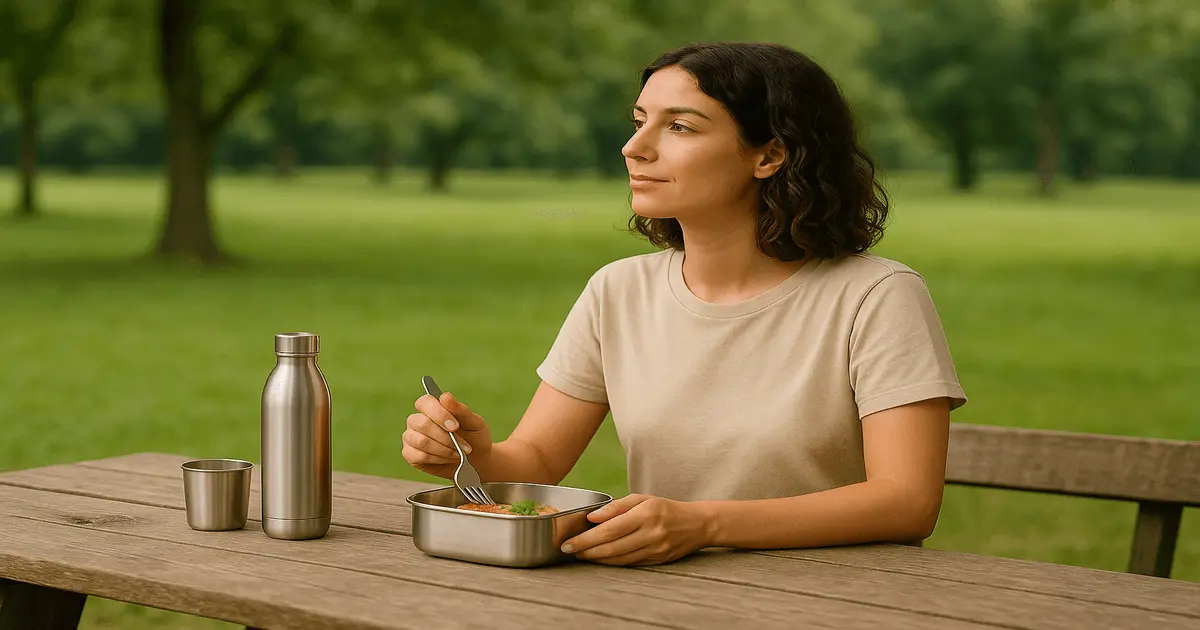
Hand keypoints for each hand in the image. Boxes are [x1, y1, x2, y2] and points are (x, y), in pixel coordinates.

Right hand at [403, 391, 492, 478]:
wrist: (476, 461)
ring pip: (421, 441)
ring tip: (458, 453)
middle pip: (422, 423)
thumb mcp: (474, 422)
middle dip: (445, 437)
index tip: (455, 426)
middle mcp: (417, 420)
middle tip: (462, 445)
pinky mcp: (410, 454)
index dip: (439, 414)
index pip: (425, 402)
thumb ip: (460, 410)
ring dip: (443, 449)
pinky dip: (438, 459)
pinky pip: (419, 456)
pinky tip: (448, 459)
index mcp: (431, 407)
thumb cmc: (473, 437)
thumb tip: (445, 397)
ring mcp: (411, 437)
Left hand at [560, 494, 710, 566]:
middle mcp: (651, 533)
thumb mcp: (642, 499)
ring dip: (597, 559)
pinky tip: (600, 559)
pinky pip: (629, 564)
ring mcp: (655, 549)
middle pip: (612, 547)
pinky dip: (612, 562)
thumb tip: (592, 517)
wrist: (697, 524)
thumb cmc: (665, 508)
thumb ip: (616, 507)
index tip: (569, 542)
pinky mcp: (658, 561)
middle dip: (587, 551)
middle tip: (569, 551)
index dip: (586, 538)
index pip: (610, 529)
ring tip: (581, 555)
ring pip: (619, 559)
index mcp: (646, 514)